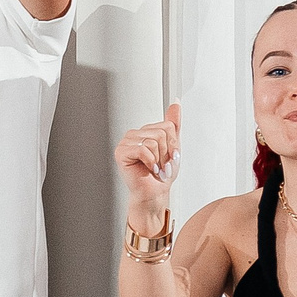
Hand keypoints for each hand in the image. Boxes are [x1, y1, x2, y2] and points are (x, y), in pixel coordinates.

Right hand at [114, 102, 182, 224]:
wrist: (154, 192)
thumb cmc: (161, 173)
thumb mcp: (173, 146)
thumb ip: (174, 124)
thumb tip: (175, 103)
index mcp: (146, 131)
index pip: (168, 126)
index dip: (173, 144)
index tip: (168, 157)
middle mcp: (135, 134)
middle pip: (162, 133)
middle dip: (166, 153)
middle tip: (160, 164)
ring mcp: (126, 142)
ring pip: (154, 141)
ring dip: (159, 160)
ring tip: (154, 168)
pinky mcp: (121, 152)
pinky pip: (144, 150)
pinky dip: (150, 162)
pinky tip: (147, 168)